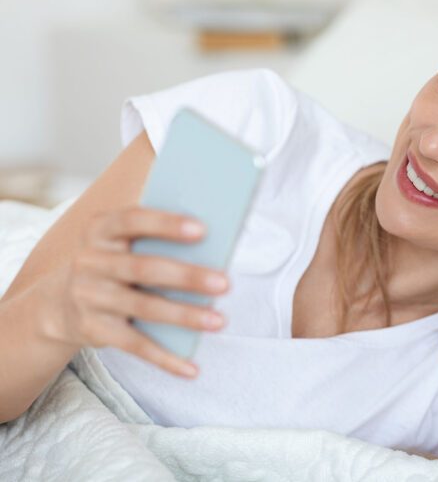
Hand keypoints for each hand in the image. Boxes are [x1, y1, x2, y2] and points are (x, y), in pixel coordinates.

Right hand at [40, 206, 229, 378]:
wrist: (60, 303)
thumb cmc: (116, 262)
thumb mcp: (123, 243)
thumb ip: (157, 238)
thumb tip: (215, 245)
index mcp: (102, 230)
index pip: (133, 220)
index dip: (167, 224)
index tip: (203, 229)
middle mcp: (91, 261)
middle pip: (145, 268)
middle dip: (188, 276)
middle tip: (225, 283)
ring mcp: (90, 296)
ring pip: (145, 308)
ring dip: (185, 316)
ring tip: (219, 321)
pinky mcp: (94, 329)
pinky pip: (135, 346)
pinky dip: (165, 359)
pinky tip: (192, 368)